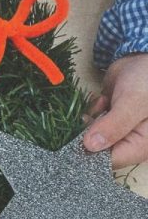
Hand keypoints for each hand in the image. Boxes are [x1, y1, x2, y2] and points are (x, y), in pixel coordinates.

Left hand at [84, 53, 147, 168]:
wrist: (145, 57)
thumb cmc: (147, 80)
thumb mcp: (134, 102)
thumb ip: (113, 125)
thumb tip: (91, 146)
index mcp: (142, 145)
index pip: (111, 161)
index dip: (91, 154)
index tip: (77, 142)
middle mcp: (130, 141)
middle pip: (99, 151)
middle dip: (86, 137)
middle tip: (84, 121)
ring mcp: (119, 131)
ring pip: (93, 138)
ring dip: (87, 124)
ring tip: (96, 108)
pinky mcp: (110, 119)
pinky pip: (92, 124)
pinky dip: (91, 114)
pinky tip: (99, 102)